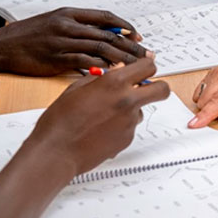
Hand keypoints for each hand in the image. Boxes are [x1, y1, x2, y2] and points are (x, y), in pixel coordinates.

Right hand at [0, 8, 150, 75]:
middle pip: (109, 34)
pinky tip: (114, 74)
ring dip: (122, 58)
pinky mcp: (57, 59)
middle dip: (130, 45)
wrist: (0, 48)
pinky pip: (85, 62)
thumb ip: (78, 27)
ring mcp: (63, 41)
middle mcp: (69, 25)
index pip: (106, 16)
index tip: (138, 36)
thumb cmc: (28, 37)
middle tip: (146, 56)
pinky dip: (102, 67)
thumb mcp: (54, 22)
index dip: (125, 26)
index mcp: (70, 13)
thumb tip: (105, 36)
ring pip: (102, 48)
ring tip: (136, 68)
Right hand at [29, 57, 170, 174]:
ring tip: (103, 115)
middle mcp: (127, 101)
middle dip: (158, 87)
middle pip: (162, 89)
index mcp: (114, 83)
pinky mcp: (128, 139)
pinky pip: (130, 127)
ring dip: (131, 109)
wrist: (56, 151)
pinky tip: (100, 129)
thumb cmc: (60, 120)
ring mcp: (130, 122)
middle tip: (148, 88)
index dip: (148, 66)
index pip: (147, 67)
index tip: (145, 68)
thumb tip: (116, 73)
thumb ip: (102, 78)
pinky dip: (120, 126)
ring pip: (142, 109)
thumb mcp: (78, 88)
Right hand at [188, 52, 217, 127]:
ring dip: (214, 103)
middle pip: (206, 101)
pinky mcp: (213, 73)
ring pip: (201, 97)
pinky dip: (210, 98)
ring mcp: (217, 72)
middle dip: (215, 110)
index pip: (217, 102)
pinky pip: (201, 91)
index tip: (194, 124)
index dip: (205, 115)